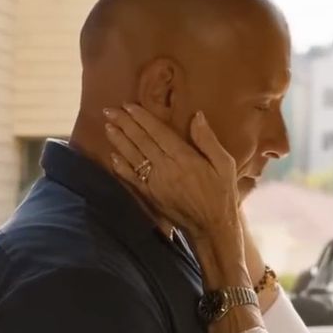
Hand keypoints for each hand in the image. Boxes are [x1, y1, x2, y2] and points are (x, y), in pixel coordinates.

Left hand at [104, 104, 239, 236]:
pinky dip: (121, 166)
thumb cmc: (222, 193)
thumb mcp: (224, 164)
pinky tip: (113, 156)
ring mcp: (155, 183)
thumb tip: (197, 116)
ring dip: (119, 141)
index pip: (158, 132)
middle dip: (124, 124)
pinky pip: (132, 178)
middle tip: (108, 111)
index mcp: (184, 157)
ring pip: (133, 157)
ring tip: (107, 127)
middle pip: (141, 141)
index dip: (142, 118)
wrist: (212, 227)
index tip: (129, 105)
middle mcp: (166, 168)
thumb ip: (208, 140)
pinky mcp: (150, 196)